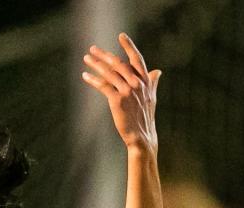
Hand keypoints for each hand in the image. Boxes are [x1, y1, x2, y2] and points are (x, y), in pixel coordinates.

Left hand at [81, 33, 160, 151]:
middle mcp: (137, 83)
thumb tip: (157, 71)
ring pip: (109, 73)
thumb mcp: (151, 97)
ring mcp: (127, 91)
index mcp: (146, 81)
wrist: (142, 135)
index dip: (129, 46)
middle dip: (104, 55)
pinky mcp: (117, 100)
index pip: (137, 59)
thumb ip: (152, 82)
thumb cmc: (145, 117)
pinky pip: (103, 86)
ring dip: (96, 64)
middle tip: (93, 48)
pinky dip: (93, 79)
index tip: (121, 36)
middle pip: (118, 63)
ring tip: (86, 58)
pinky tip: (85, 75)